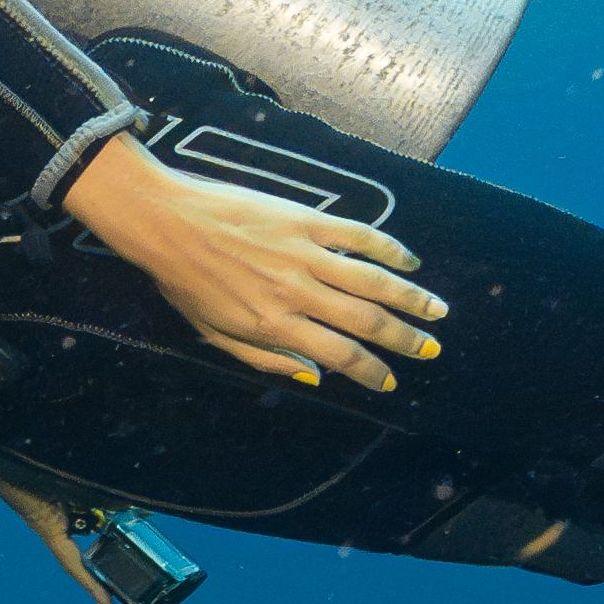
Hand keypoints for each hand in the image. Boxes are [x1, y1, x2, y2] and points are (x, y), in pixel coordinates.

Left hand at [60, 139, 445, 390]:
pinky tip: (408, 262)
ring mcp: (303, 254)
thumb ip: (267, 359)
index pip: (338, 357)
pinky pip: (357, 236)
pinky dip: (387, 250)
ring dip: (410, 298)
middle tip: (431, 351)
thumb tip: (314, 379)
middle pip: (365, 322)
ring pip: (370, 282)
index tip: (390, 382)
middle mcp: (295, 294)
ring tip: (438, 311)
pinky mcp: (304, 220)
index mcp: (273, 326)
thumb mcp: (216, 333)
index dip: (370, 372)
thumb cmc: (185, 282)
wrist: (165, 222)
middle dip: (404, 340)